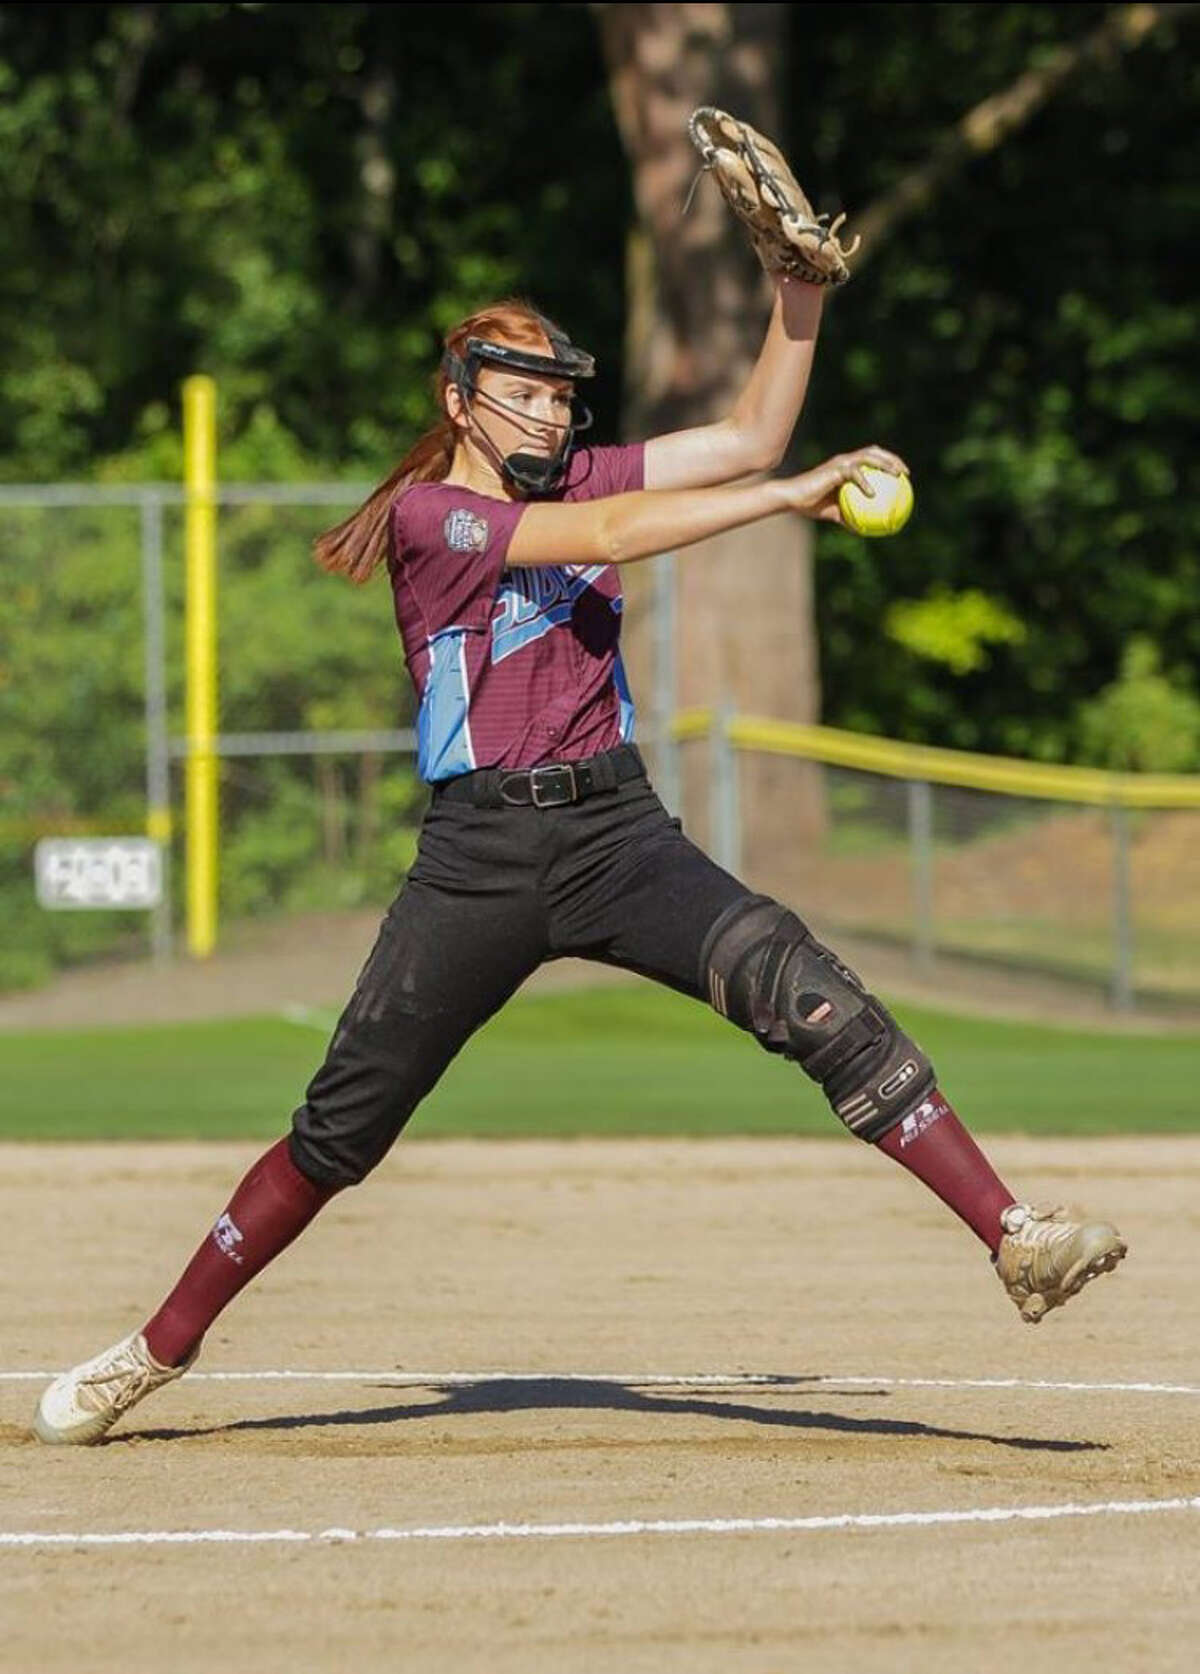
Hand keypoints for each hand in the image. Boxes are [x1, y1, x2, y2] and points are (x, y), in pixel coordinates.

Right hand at [780, 446, 908, 523]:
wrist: (792, 498)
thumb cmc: (811, 506)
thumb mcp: (834, 514)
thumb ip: (850, 518)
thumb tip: (864, 532)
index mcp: (846, 467)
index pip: (871, 458)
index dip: (888, 462)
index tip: (901, 475)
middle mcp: (844, 460)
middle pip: (873, 451)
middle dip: (891, 458)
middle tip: (905, 473)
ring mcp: (840, 463)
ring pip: (867, 457)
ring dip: (884, 463)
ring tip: (896, 475)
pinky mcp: (834, 469)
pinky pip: (854, 474)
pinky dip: (865, 483)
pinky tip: (873, 495)